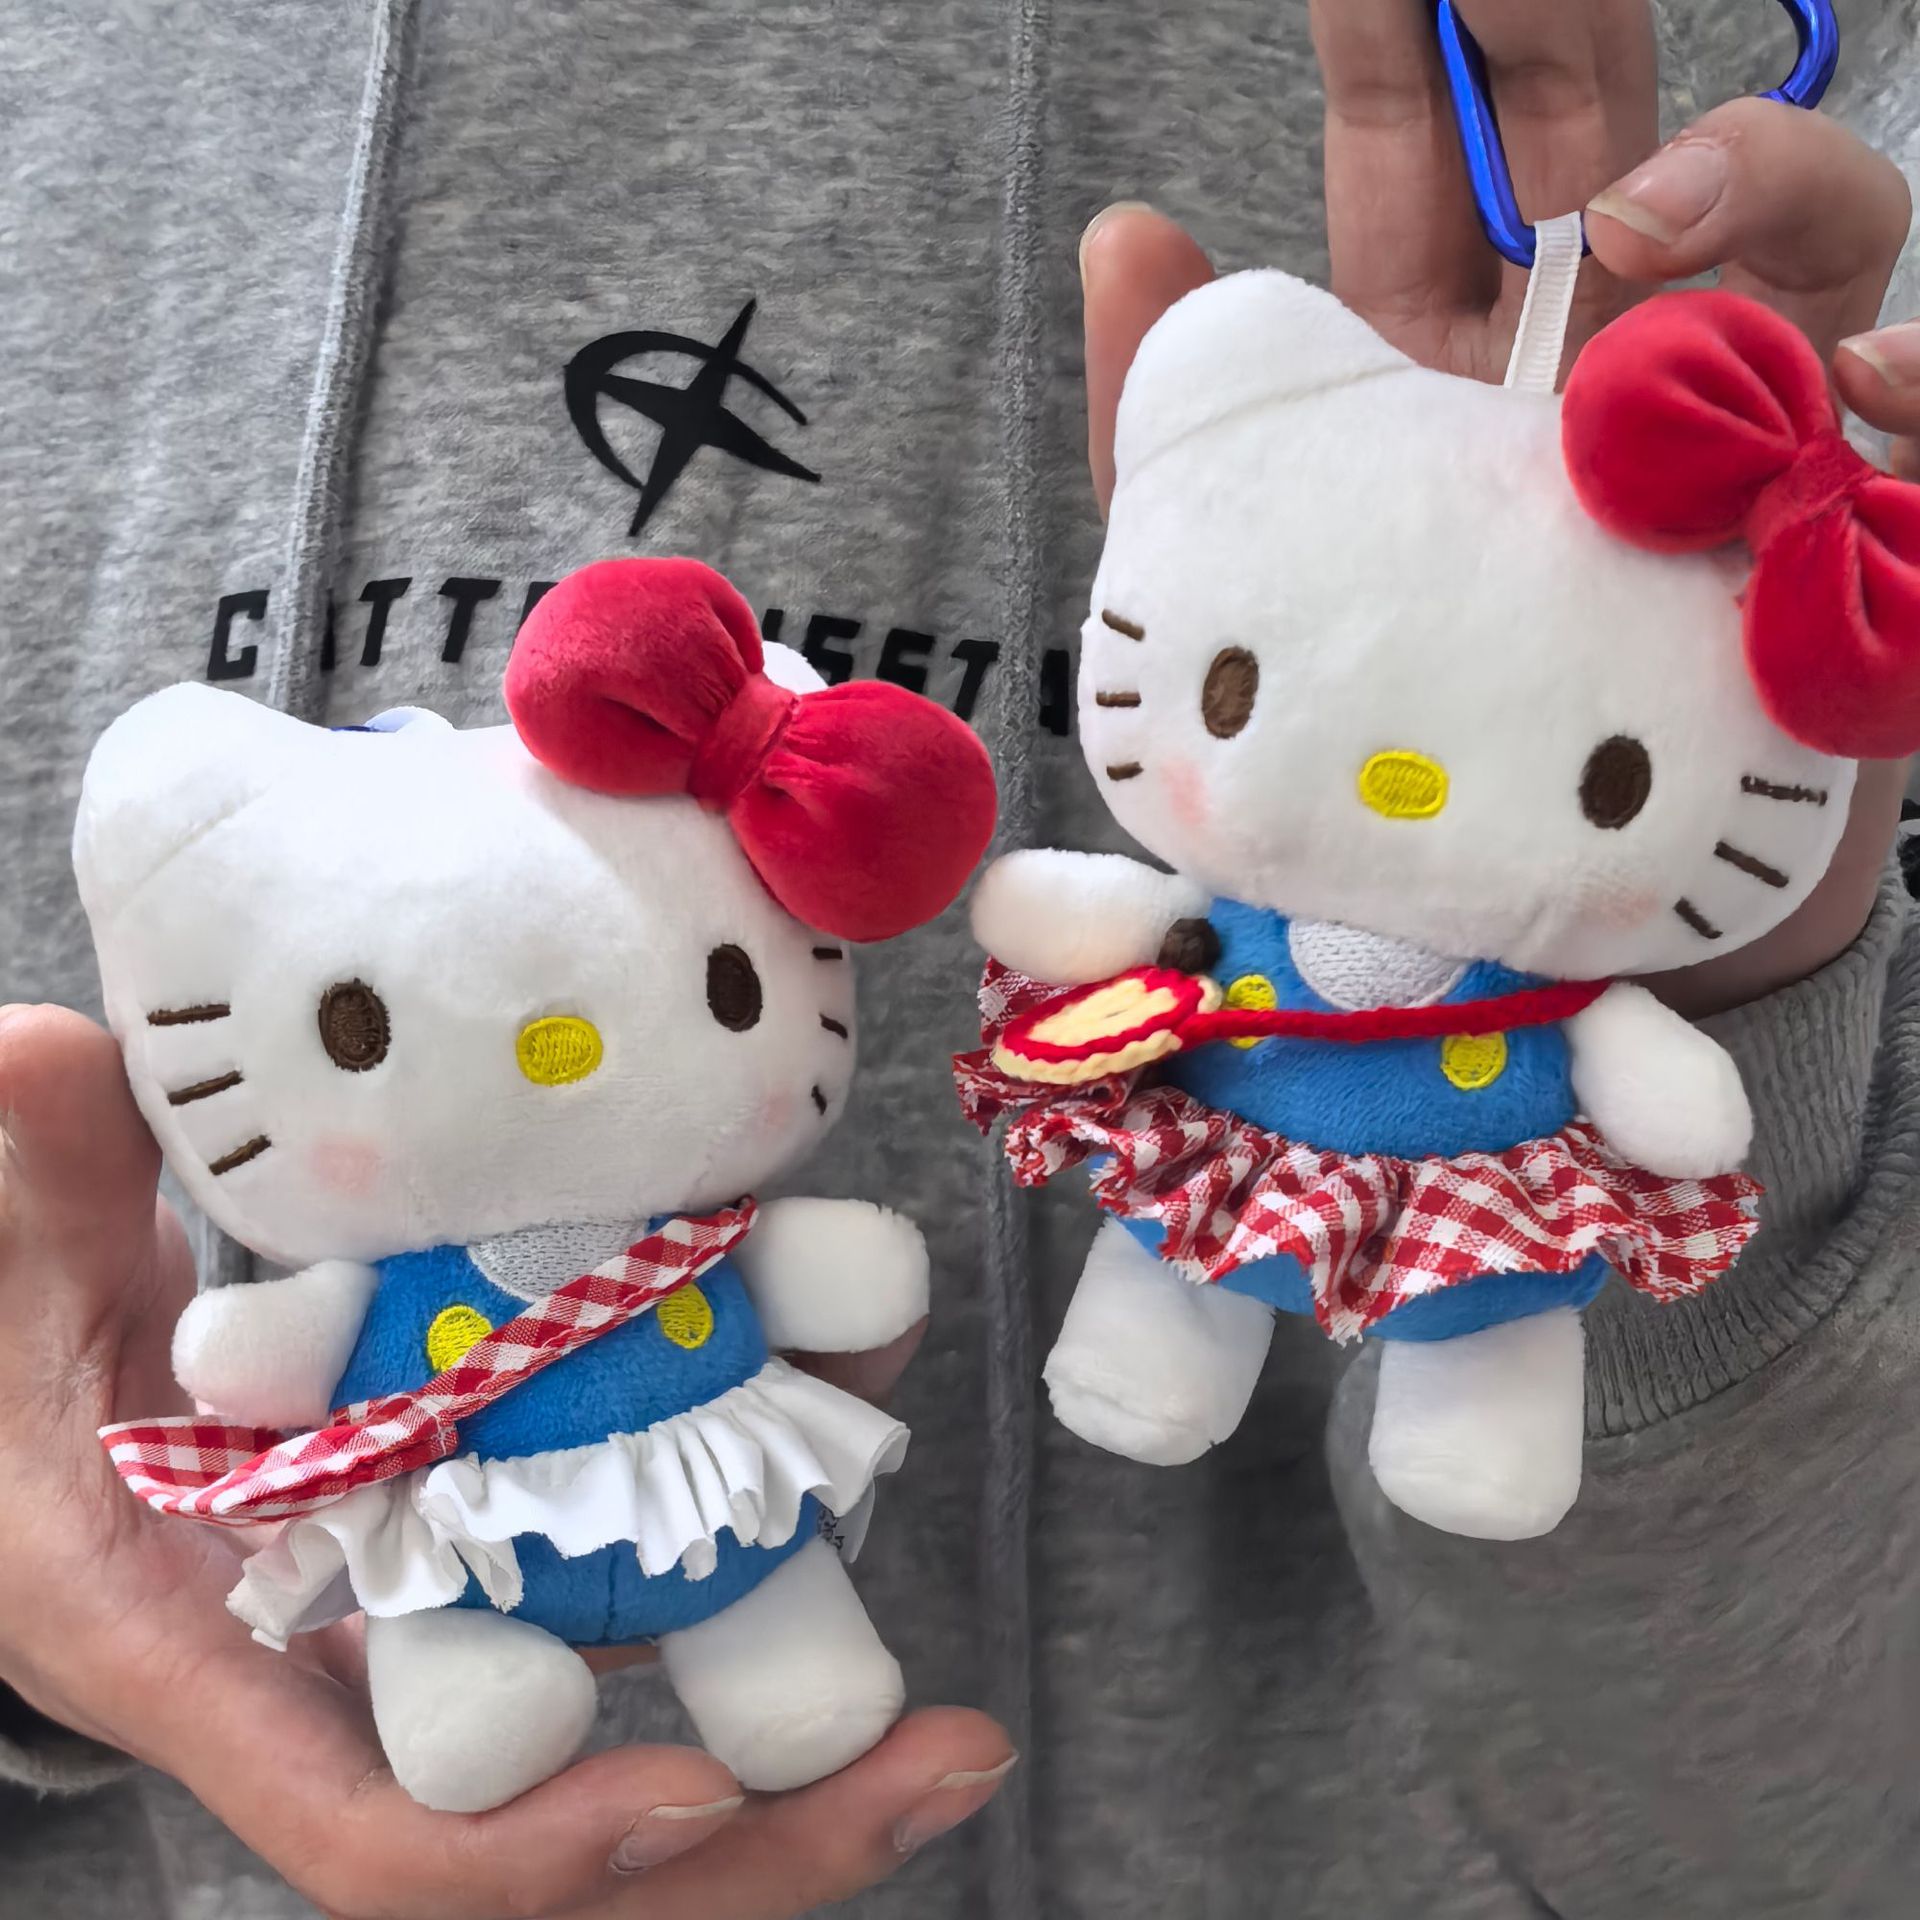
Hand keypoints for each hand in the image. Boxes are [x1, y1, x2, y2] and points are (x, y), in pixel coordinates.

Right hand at [0, 1003, 1008, 1919]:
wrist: (37, 1414)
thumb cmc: (7, 1376)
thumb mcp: (3, 1289)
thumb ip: (31, 1192)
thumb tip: (28, 1055)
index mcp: (196, 1664)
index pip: (371, 1827)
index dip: (528, 1842)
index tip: (696, 1801)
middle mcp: (340, 1686)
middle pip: (566, 1831)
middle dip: (760, 1842)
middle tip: (945, 1765)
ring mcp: (431, 1641)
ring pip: (630, 1722)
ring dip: (795, 1706)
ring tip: (943, 1673)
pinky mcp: (491, 1568)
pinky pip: (638, 1593)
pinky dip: (751, 1537)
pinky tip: (838, 1421)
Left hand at [1080, 0, 1915, 1018]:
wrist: (1513, 932)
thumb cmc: (1385, 748)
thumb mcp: (1246, 589)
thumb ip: (1182, 429)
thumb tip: (1128, 227)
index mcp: (1461, 364)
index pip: (1444, 153)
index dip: (1414, 31)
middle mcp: (1618, 371)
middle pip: (1636, 135)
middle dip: (1571, 26)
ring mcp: (1751, 447)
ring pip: (1828, 237)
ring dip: (1765, 189)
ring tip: (1653, 231)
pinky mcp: (1851, 556)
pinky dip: (1914, 396)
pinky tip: (1856, 396)